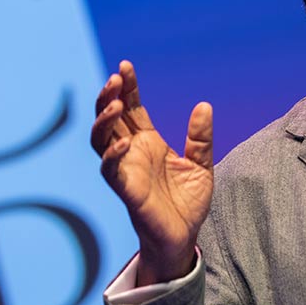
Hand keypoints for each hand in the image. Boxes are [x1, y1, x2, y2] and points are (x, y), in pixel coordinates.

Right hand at [91, 61, 213, 285]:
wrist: (183, 237)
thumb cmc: (187, 204)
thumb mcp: (201, 165)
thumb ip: (200, 138)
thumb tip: (204, 106)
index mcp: (147, 143)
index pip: (131, 108)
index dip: (127, 88)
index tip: (125, 66)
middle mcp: (131, 153)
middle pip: (110, 118)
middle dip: (108, 96)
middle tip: (115, 78)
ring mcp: (125, 170)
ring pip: (100, 139)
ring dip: (103, 121)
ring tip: (114, 104)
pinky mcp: (125, 190)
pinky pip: (110, 169)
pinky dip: (113, 154)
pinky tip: (124, 142)